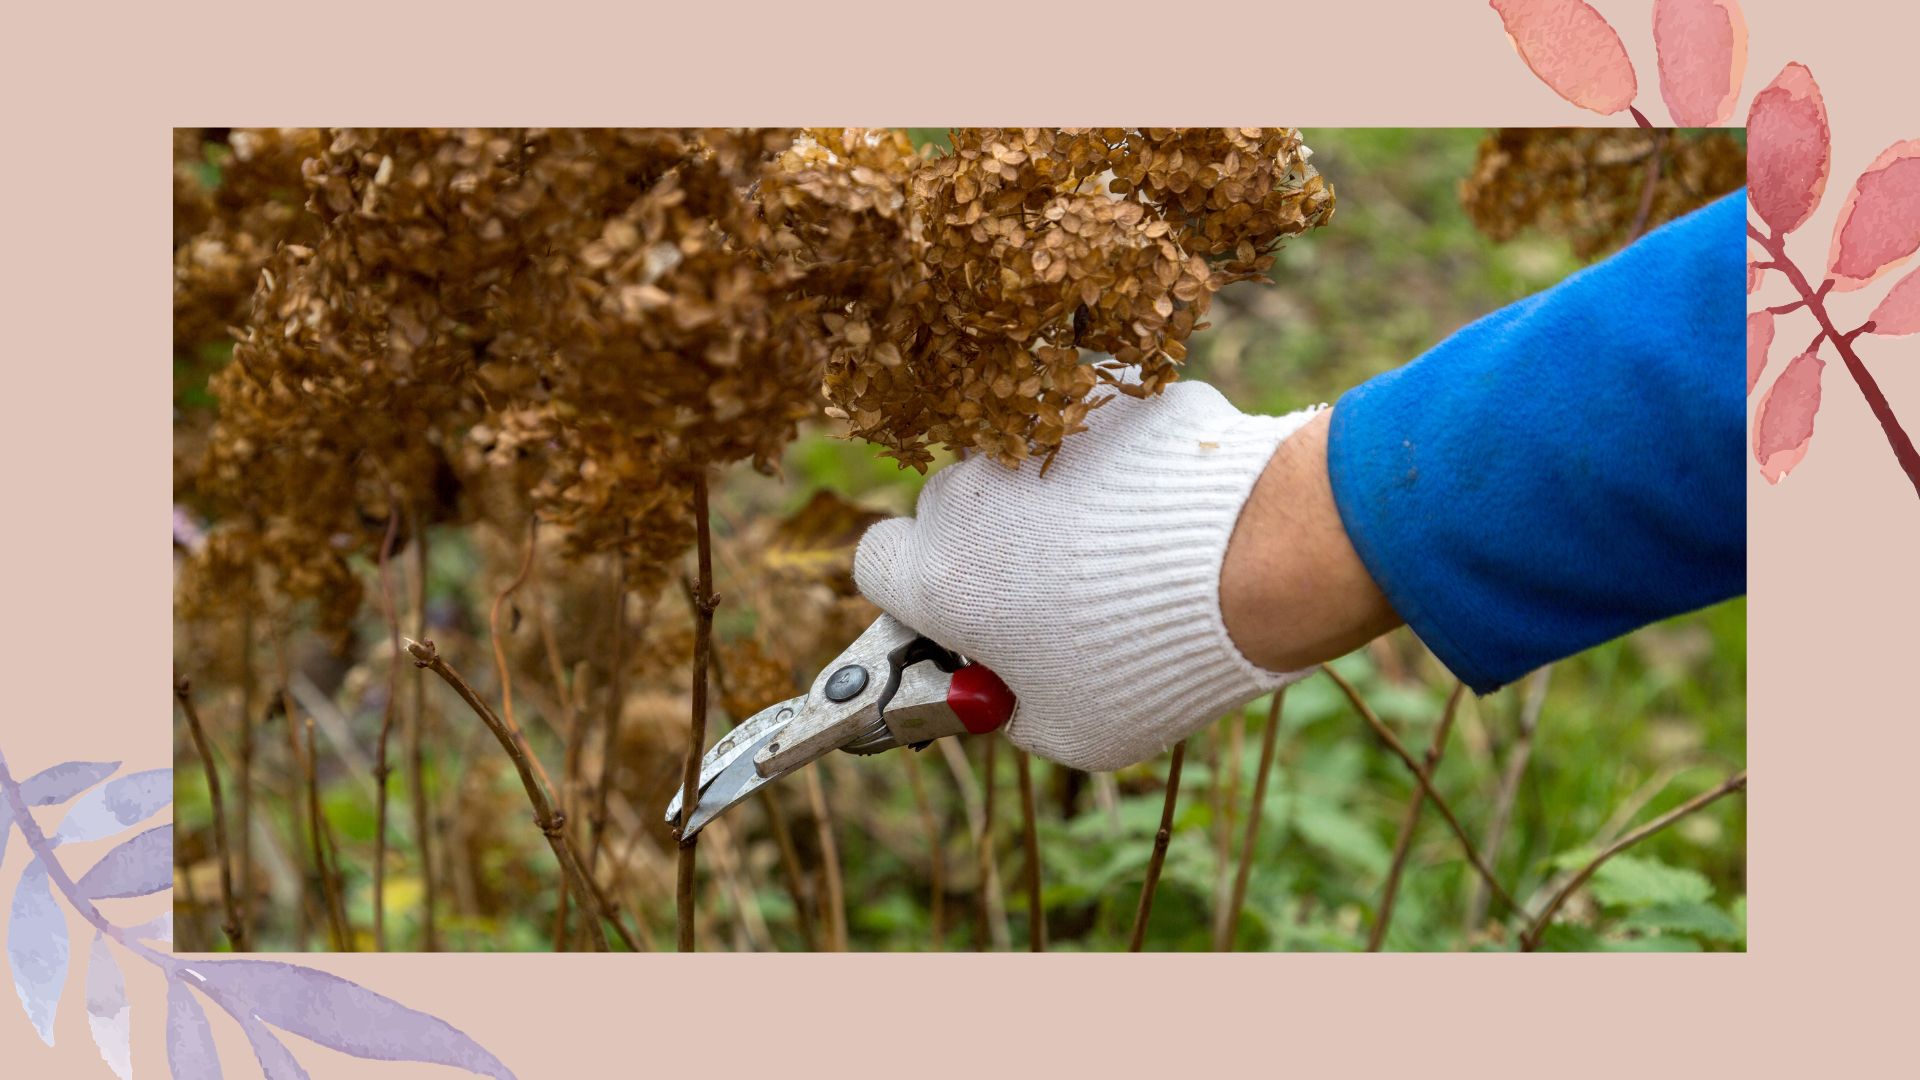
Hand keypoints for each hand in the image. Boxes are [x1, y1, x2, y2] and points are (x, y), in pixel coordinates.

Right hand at [853, 379, 1345, 770]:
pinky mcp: (1102, 389)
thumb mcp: (1072, 733)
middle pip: (952, 512)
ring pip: (1025, 465)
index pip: (876, 565)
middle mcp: (968, 491)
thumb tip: (1003, 687)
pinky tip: (1173, 504)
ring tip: (1134, 549)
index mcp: (939, 577)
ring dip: (1056, 499)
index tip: (967, 621)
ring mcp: (1034, 430)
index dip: (915, 595)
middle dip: (990, 547)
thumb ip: (1009, 708)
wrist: (1259, 555)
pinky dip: (1119, 460)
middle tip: (1061, 596)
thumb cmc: (1155, 663)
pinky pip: (1093, 429)